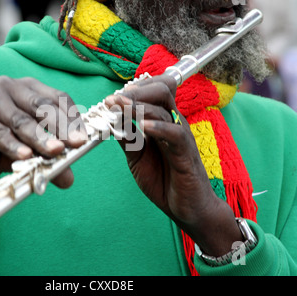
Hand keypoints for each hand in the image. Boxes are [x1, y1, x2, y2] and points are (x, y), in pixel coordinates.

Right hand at [0, 76, 87, 197]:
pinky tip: (25, 156)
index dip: (73, 118)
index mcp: (31, 88)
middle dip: (61, 127)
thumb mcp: (33, 152)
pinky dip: (13, 146)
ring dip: (40, 138)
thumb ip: (51, 159)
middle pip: (42, 106)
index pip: (58, 98)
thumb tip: (69, 179)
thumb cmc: (6, 149)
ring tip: (55, 152)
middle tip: (75, 145)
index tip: (84, 139)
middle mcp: (11, 87)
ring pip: (22, 121)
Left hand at [105, 74, 242, 255]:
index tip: (111, 97)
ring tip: (119, 106)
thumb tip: (109, 121)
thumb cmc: (163, 178)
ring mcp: (181, 136)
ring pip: (163, 110)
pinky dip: (158, 128)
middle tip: (113, 99)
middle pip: (161, 91)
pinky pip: (176, 135)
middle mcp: (173, 123)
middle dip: (135, 91)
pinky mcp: (186, 154)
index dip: (132, 89)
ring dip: (139, 107)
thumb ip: (126, 137)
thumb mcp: (136, 156)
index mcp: (162, 120)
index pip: (153, 91)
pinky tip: (143, 126)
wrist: (187, 208)